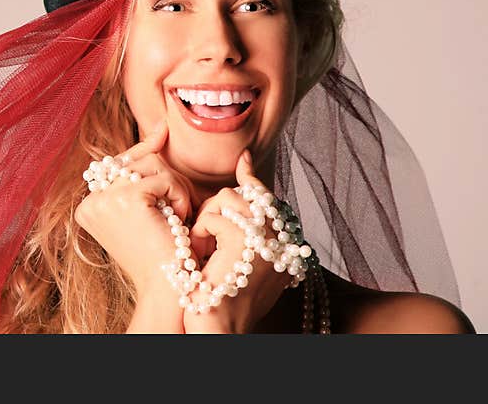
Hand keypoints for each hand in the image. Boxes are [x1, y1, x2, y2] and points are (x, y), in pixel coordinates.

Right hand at [74, 118, 196, 299]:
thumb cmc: (162, 254)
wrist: (168, 288)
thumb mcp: (147, 209)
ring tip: (178, 215)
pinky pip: (163, 177)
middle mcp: (90, 201)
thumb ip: (144, 172)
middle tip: (180, 205)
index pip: (116, 164)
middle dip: (163, 176)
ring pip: (150, 165)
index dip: (143, 149)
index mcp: (88, 207)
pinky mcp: (127, 198)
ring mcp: (105, 199)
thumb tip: (160, 128)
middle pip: (133, 160)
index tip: (163, 131)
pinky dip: (178, 194)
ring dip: (174, 187)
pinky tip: (179, 218)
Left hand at [183, 149, 290, 333]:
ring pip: (229, 198)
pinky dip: (200, 232)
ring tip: (202, 249)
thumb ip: (244, 231)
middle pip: (249, 194)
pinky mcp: (247, 242)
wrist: (217, 329)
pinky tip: (200, 255)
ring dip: (207, 220)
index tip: (244, 159)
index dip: (253, 179)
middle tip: (204, 236)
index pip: (270, 201)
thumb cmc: (219, 298)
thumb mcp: (235, 261)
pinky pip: (215, 215)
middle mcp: (285, 243)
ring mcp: (268, 240)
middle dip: (219, 208)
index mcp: (287, 250)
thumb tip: (242, 186)